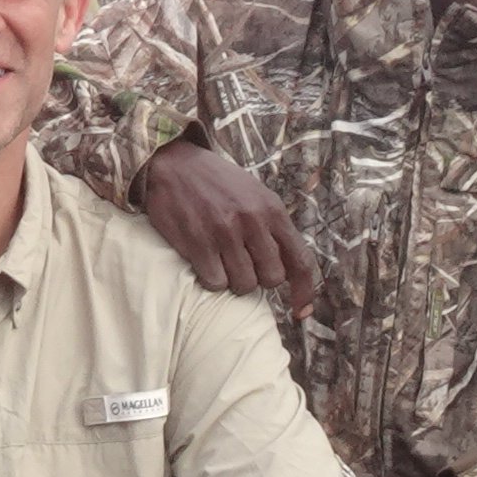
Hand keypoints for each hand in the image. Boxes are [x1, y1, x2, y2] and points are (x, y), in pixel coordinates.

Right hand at [132, 141, 318, 314]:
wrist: (173, 164)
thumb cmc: (217, 184)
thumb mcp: (255, 195)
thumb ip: (273, 227)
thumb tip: (290, 268)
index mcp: (272, 209)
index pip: (300, 260)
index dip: (304, 291)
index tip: (300, 311)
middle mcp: (252, 221)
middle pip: (272, 278)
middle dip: (259, 279)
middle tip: (243, 265)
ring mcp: (225, 232)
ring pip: (244, 285)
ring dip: (234, 281)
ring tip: (222, 262)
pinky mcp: (198, 242)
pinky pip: (216, 283)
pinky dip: (212, 280)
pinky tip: (205, 262)